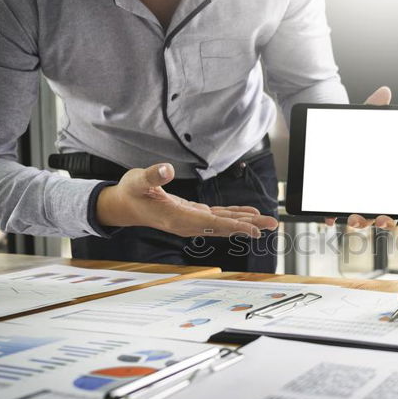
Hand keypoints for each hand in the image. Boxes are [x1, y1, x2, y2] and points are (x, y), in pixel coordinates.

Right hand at [96, 163, 277, 237]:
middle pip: (224, 227)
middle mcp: (188, 224)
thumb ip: (152, 175)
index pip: (212, 224)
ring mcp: (192, 221)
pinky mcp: (194, 215)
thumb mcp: (138, 180)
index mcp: (178, 218)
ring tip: (269, 222)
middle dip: (249, 226)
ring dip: (246, 222)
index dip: (234, 226)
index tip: (254, 229)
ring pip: (224, 223)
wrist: (125, 205)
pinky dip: (235, 216)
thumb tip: (165, 169)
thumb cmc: (131, 192)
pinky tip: (250, 214)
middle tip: (272, 224)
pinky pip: (219, 217)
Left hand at [324, 86, 396, 229]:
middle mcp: (367, 195)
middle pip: (375, 216)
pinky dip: (330, 216)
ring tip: (352, 219)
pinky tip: (329, 217)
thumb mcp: (364, 121)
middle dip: (375, 221)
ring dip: (356, 222)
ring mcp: (349, 197)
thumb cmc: (354, 132)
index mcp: (382, 182)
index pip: (392, 206)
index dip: (391, 216)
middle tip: (376, 220)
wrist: (328, 134)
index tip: (388, 217)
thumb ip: (374, 108)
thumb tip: (385, 92)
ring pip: (356, 217)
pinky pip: (331, 212)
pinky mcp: (330, 197)